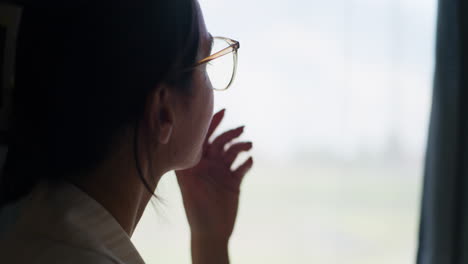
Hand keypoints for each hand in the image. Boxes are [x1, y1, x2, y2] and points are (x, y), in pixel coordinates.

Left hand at [176, 109, 252, 241]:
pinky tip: (249, 162)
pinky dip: (247, 162)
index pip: (202, 138)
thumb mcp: (188, 186)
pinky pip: (242, 166)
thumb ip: (185, 166)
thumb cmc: (196, 210)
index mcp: (196, 162)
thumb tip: (180, 144)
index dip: (211, 123)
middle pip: (221, 141)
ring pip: (233, 151)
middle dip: (231, 132)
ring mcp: (222, 172)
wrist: (211, 232)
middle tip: (241, 128)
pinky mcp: (234, 181)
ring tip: (248, 146)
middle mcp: (209, 164)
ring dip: (241, 146)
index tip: (222, 111)